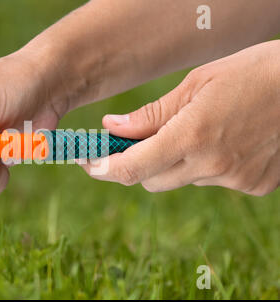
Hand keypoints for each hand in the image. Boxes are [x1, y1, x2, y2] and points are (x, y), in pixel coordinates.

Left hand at [79, 40, 279, 195]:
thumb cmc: (252, 72)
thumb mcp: (196, 84)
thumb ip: (151, 114)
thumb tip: (112, 127)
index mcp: (192, 134)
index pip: (133, 167)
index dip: (105, 169)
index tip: (90, 164)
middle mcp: (212, 163)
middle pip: (151, 180)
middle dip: (139, 164)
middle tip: (136, 144)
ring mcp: (235, 178)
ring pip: (183, 179)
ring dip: (177, 161)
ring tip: (199, 130)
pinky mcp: (254, 185)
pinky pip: (213, 180)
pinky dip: (207, 165)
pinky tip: (224, 141)